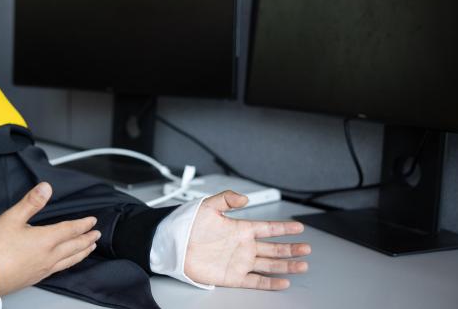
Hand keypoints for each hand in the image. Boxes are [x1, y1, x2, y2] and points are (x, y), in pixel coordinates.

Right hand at [0, 182, 100, 295]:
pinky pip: (61, 269)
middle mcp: (49, 256)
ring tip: (90, 248)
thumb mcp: (12, 218)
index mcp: (46, 239)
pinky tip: (66, 263)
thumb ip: (31, 202)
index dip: (83, 224)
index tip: (92, 221)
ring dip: (83, 252)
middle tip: (97, 234)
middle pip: (75, 246)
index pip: (71, 229)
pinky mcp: (37, 277)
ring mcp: (44, 268)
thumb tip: (45, 188)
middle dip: (87, 238)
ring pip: (71, 260)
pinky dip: (70, 263)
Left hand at [184, 191, 310, 289]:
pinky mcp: (232, 276)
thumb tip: (245, 198)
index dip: (284, 228)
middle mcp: (243, 246)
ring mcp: (239, 262)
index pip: (268, 228)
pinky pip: (255, 281)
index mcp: (240, 229)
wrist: (172, 244)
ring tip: (303, 265)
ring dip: (286, 265)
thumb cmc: (187, 225)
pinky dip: (270, 282)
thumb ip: (227, 199)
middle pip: (274, 248)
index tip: (299, 227)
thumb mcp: (207, 206)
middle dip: (291, 248)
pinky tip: (283, 281)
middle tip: (307, 248)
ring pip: (269, 264)